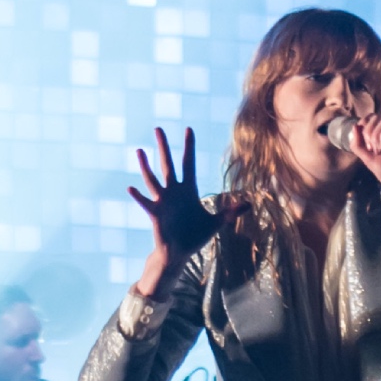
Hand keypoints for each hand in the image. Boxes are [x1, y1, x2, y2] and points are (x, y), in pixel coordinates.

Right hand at [128, 127, 245, 297]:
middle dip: (164, 146)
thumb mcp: (217, 223)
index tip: (188, 129)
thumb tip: (249, 204)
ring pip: (153, 179)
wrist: (180, 253)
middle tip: (158, 128)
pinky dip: (139, 196)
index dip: (189, 147)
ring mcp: (163, 202)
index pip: (189, 163)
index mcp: (189, 190)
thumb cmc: (196, 236)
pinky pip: (146, 203)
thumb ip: (231, 212)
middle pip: (168, 164)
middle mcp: (174, 192)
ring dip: (146, 166)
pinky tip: (131, 188)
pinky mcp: (156, 214)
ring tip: (140, 151)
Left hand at [347, 113, 380, 186]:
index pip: (371, 117)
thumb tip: (355, 126)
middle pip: (375, 118)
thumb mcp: (366, 157)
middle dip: (369, 134)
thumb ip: (357, 144)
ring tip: (380, 152)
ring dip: (377, 138)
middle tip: (373, 150)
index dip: (364, 123)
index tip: (364, 140)